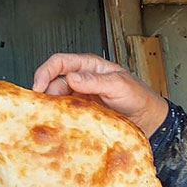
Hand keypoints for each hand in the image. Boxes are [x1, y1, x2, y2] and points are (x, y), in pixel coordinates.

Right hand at [31, 53, 168, 137]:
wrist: (148, 120)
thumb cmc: (138, 97)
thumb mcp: (118, 85)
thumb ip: (95, 81)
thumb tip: (71, 77)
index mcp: (89, 66)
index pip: (59, 62)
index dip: (45, 72)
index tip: (38, 88)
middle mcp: (82, 80)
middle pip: (53, 82)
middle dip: (44, 93)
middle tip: (41, 108)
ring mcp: (81, 97)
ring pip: (57, 99)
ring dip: (51, 107)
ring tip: (50, 118)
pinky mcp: (82, 113)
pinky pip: (65, 114)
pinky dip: (59, 118)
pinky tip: (59, 124)